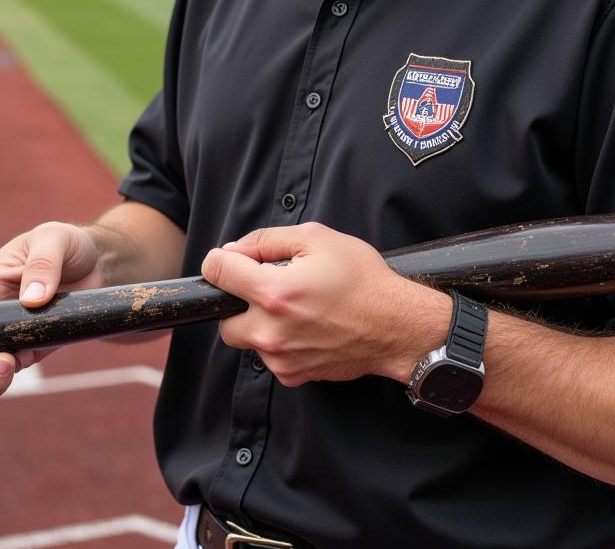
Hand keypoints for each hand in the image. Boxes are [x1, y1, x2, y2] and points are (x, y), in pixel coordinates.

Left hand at [201, 222, 448, 386]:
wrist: (397, 326)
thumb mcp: (316, 238)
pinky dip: (279, 342)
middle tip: (268, 287)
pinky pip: (269, 356)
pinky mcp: (293, 376)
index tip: (235, 260)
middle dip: (238, 301)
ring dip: (259, 322)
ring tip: (296, 307)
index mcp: (274, 292)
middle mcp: (271, 331)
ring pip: (247, 339)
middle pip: (223, 317)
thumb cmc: (363, 279)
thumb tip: (233, 251)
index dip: (222, 259)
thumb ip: (266, 240)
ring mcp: (281, 358)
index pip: (217, 271)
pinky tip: (307, 327)